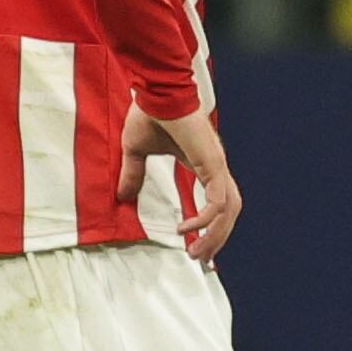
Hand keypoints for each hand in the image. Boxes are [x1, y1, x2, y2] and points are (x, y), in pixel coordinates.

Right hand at [117, 105, 242, 260]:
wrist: (156, 90)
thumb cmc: (150, 112)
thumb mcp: (136, 150)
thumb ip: (133, 173)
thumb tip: (123, 196)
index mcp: (204, 164)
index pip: (217, 201)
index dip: (211, 225)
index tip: (196, 245)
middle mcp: (215, 168)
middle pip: (229, 212)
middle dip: (217, 238)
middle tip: (200, 260)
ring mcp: (217, 165)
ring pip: (227, 211)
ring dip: (215, 236)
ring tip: (195, 253)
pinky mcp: (212, 164)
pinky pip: (216, 201)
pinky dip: (204, 219)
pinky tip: (187, 229)